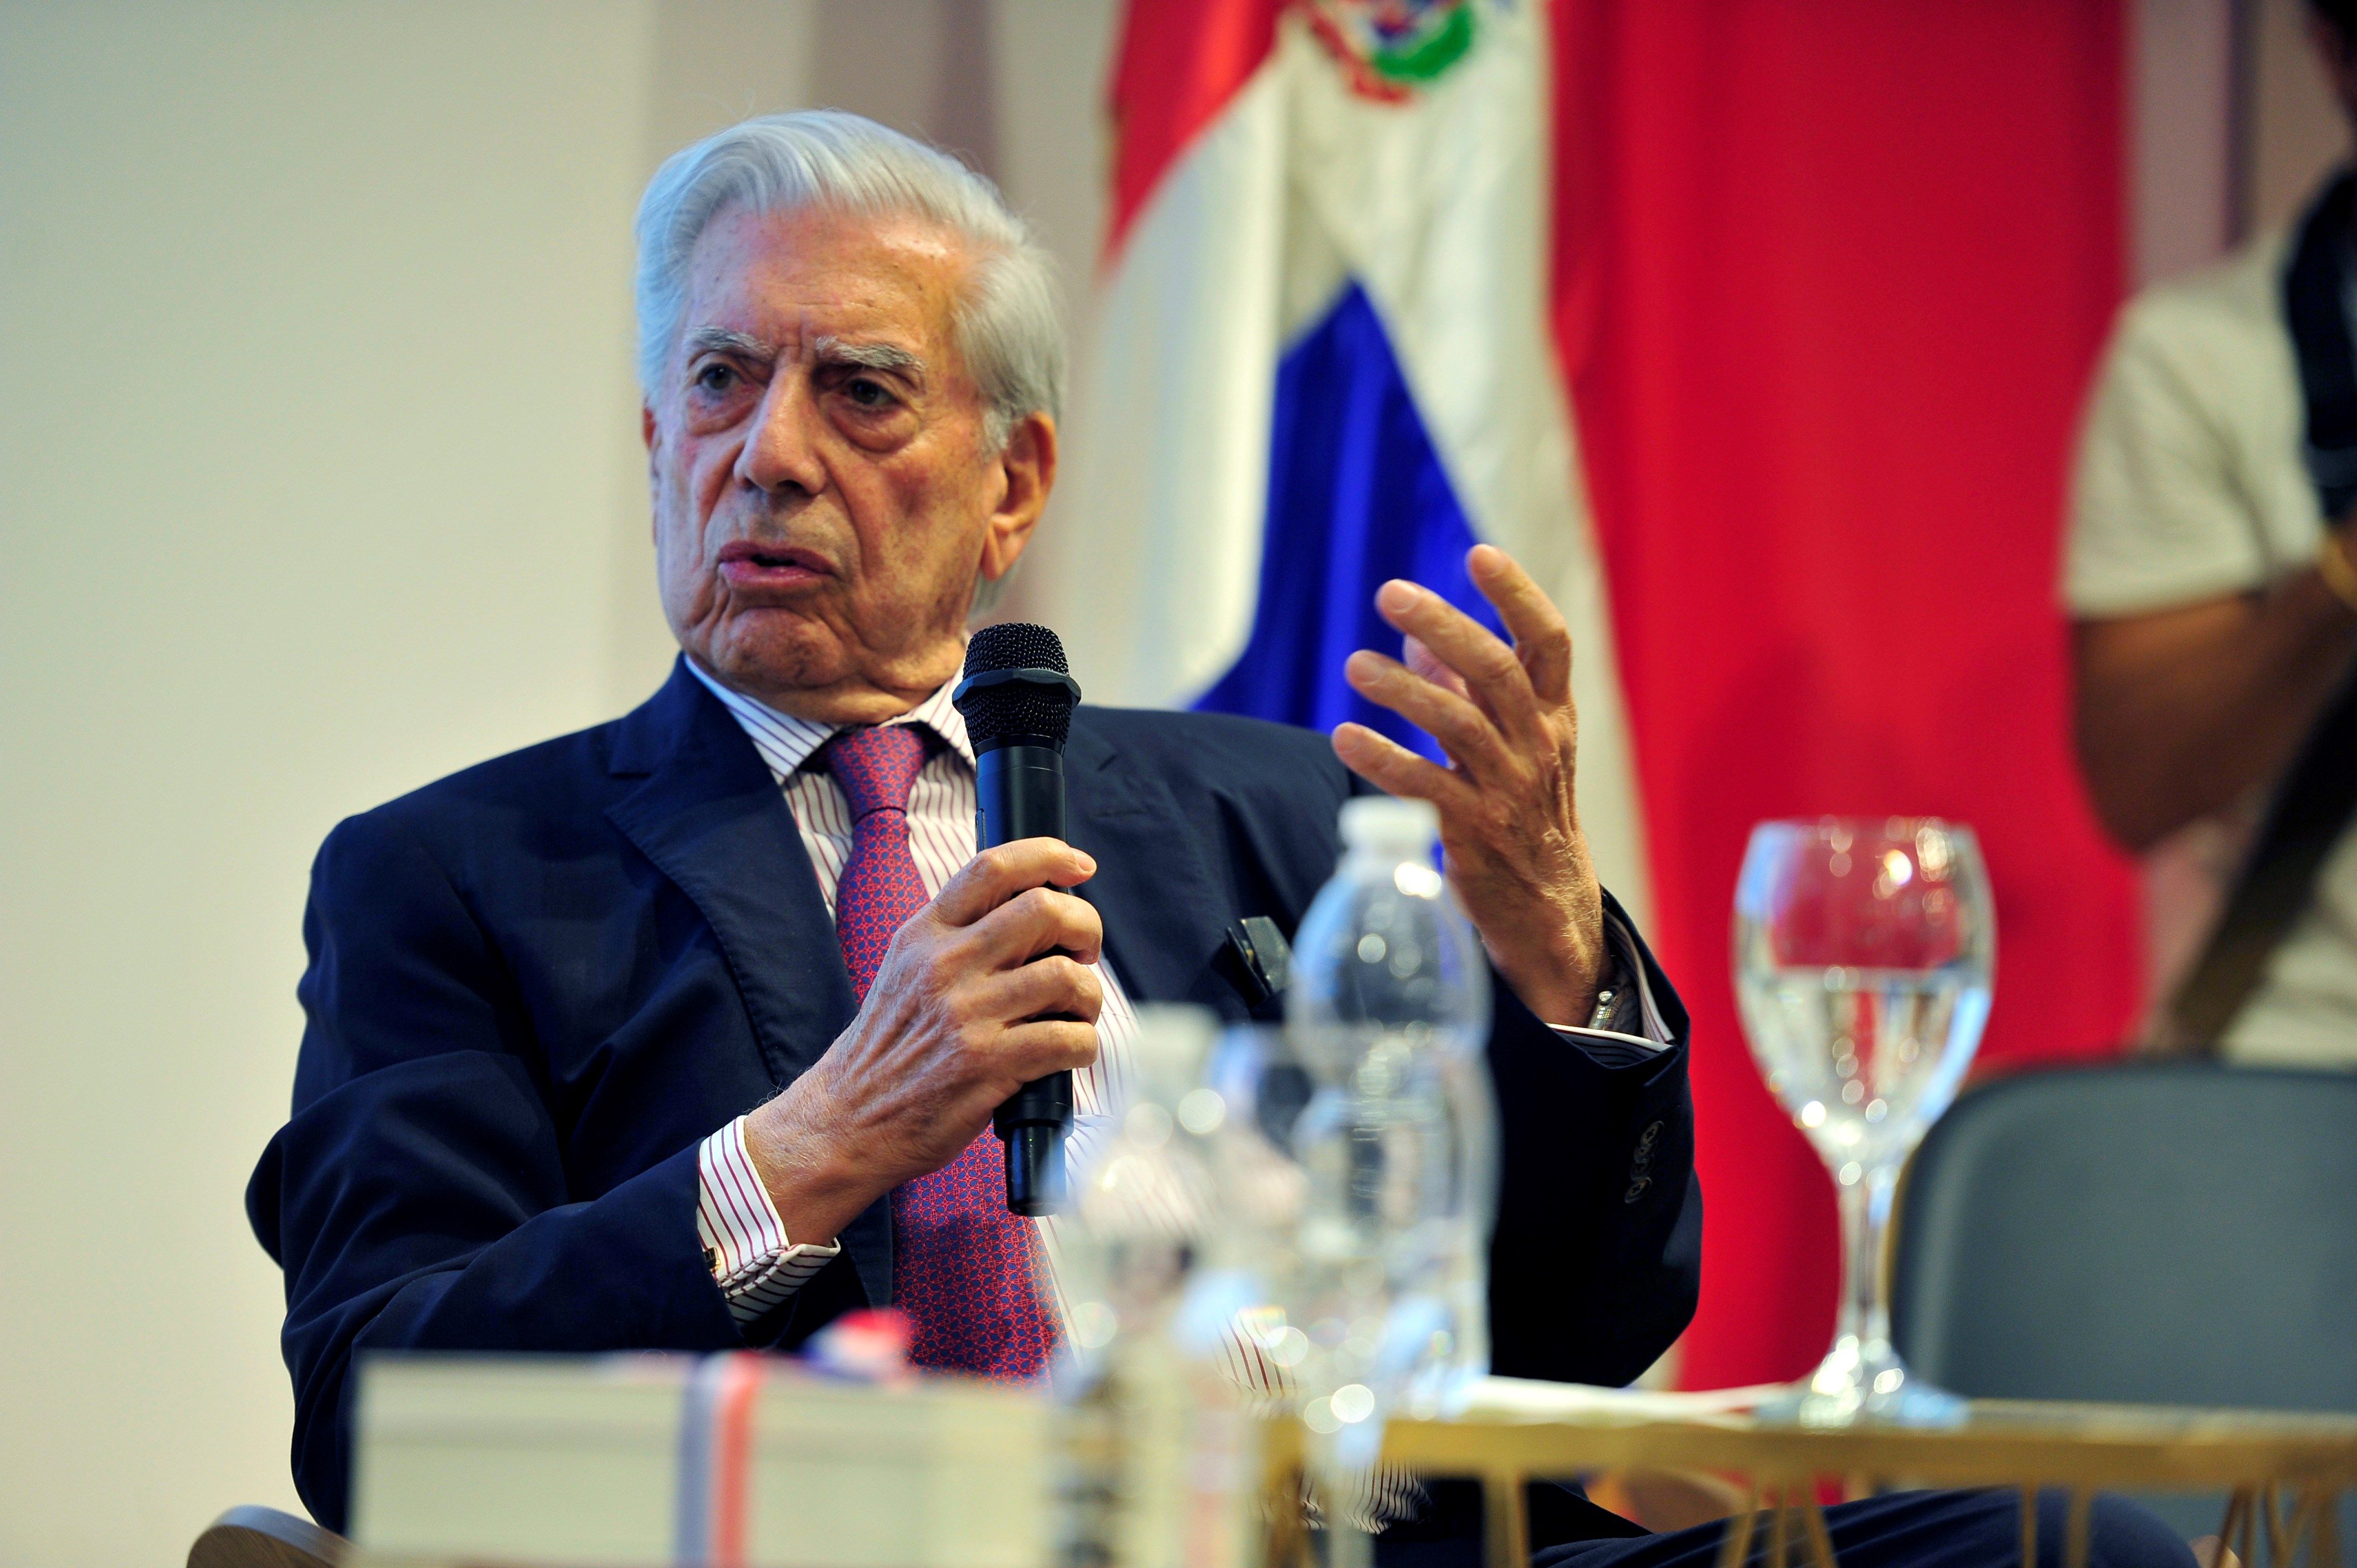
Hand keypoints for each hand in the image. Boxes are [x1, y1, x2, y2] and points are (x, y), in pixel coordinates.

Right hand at [742, 838, 1104, 1243]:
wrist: (846, 1121)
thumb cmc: (885, 1049)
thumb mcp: (905, 971)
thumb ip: (956, 937)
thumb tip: (1032, 913)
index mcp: (925, 934)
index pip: (993, 867)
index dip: (1049, 856)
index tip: (1081, 868)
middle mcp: (945, 965)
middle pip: (1043, 911)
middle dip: (1085, 927)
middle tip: (1085, 953)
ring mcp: (966, 1015)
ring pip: (1065, 978)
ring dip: (1089, 996)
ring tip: (1078, 1011)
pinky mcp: (987, 1066)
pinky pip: (1067, 1040)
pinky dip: (1084, 1045)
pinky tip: (1071, 1052)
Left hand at [1331, 544, 1606, 1025]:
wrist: (1550, 908)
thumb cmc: (1526, 809)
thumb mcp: (1514, 741)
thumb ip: (1465, 687)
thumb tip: (1415, 635)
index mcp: (1553, 714)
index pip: (1548, 641)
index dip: (1518, 595)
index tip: (1479, 554)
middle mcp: (1538, 745)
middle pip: (1495, 671)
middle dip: (1444, 624)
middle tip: (1389, 592)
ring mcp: (1510, 789)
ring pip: (1458, 725)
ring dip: (1401, 691)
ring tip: (1353, 666)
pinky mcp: (1476, 833)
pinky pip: (1426, 788)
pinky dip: (1383, 760)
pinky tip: (1345, 737)